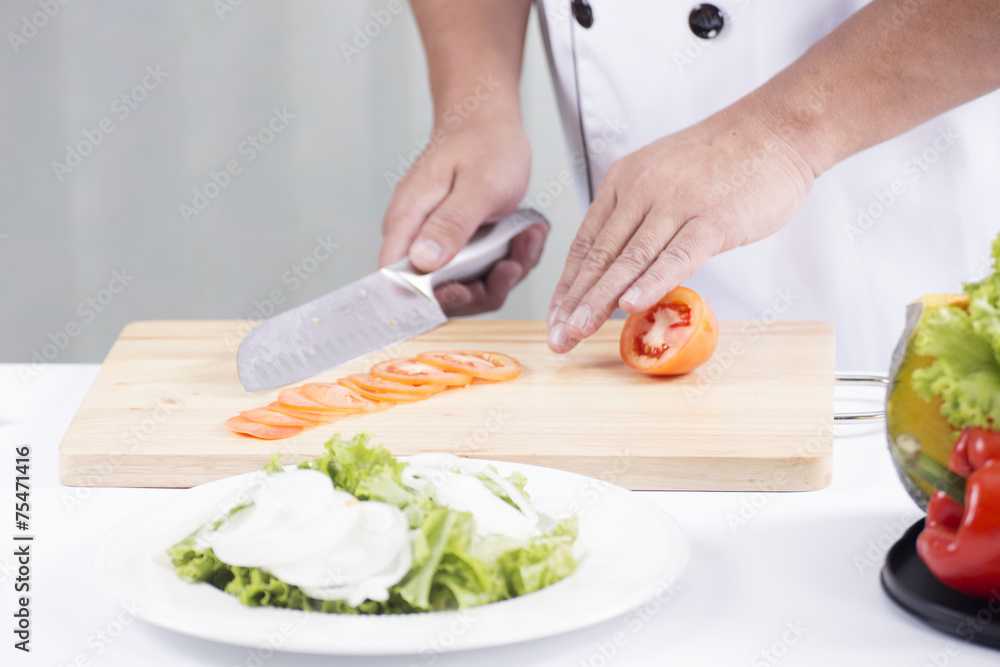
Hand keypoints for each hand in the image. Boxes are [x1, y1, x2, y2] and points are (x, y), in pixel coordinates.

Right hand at [379, 114, 545, 316]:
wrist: (488, 122)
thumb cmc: (482, 144)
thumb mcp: (477, 185)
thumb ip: (451, 225)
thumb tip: (423, 262)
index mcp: (407, 224)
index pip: (398, 282)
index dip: (431, 299)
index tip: (469, 288)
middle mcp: (415, 240)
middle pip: (438, 295)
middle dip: (482, 288)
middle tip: (513, 262)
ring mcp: (437, 245)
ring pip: (467, 288)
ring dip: (502, 274)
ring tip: (526, 240)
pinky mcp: (458, 247)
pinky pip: (482, 273)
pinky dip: (508, 262)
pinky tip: (525, 236)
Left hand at [547, 103, 815, 351]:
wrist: (777, 129)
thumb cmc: (723, 160)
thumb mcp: (662, 176)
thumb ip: (639, 216)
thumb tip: (620, 265)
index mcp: (624, 181)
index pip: (587, 242)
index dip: (568, 284)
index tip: (555, 317)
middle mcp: (642, 190)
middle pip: (601, 255)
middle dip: (575, 301)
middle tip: (557, 337)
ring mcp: (677, 204)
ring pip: (630, 259)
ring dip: (601, 299)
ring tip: (578, 330)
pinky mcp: (713, 219)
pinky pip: (677, 256)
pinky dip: (651, 282)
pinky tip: (631, 306)